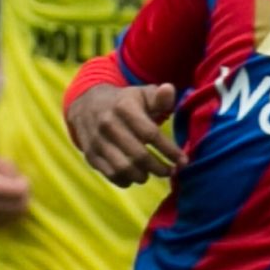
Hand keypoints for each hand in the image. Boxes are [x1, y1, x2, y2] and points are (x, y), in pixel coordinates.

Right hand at [68, 81, 182, 185]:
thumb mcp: (142, 94)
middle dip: (159, 167)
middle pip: (139, 155)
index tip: (183, 160)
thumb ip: (160, 97)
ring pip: (124, 168)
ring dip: (143, 176)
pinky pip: (111, 174)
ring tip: (152, 173)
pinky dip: (126, 180)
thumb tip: (169, 89)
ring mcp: (97, 141)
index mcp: (124, 107)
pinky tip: (136, 176)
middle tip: (170, 171)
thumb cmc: (124, 102)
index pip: (150, 134)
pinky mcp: (90, 155)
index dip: (169, 150)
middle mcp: (108, 125)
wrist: (86, 104)